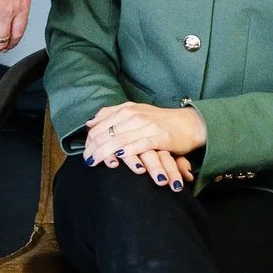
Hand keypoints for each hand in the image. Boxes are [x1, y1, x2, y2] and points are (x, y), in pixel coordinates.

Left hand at [81, 101, 207, 187]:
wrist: (188, 124)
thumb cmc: (159, 120)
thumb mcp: (134, 111)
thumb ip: (111, 114)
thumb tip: (90, 122)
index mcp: (126, 110)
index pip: (100, 125)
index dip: (89, 140)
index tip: (84, 152)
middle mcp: (135, 116)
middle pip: (106, 133)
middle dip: (93, 148)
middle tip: (86, 161)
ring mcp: (147, 126)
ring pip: (119, 139)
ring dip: (104, 152)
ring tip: (95, 163)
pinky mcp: (161, 137)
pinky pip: (140, 144)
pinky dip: (128, 151)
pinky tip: (118, 157)